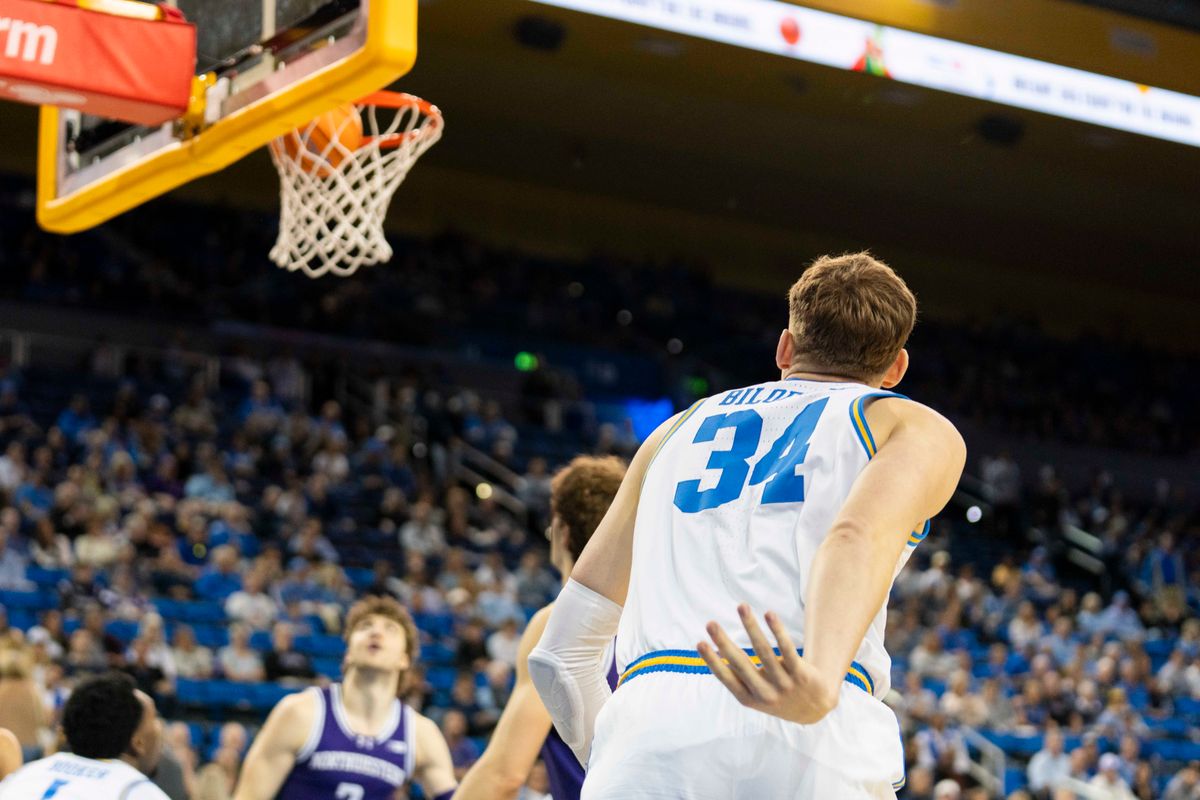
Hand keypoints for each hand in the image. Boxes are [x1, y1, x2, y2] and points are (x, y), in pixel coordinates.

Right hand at [698, 604, 839, 724]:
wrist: (815, 709)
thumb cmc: (777, 696)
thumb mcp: (756, 696)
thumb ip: (739, 678)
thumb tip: (718, 650)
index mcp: (749, 699)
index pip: (726, 677)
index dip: (713, 660)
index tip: (700, 642)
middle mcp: (765, 693)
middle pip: (741, 663)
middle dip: (724, 642)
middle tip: (710, 623)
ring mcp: (784, 684)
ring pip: (764, 651)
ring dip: (750, 626)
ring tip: (741, 606)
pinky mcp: (801, 673)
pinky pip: (787, 648)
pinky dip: (777, 630)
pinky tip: (768, 614)